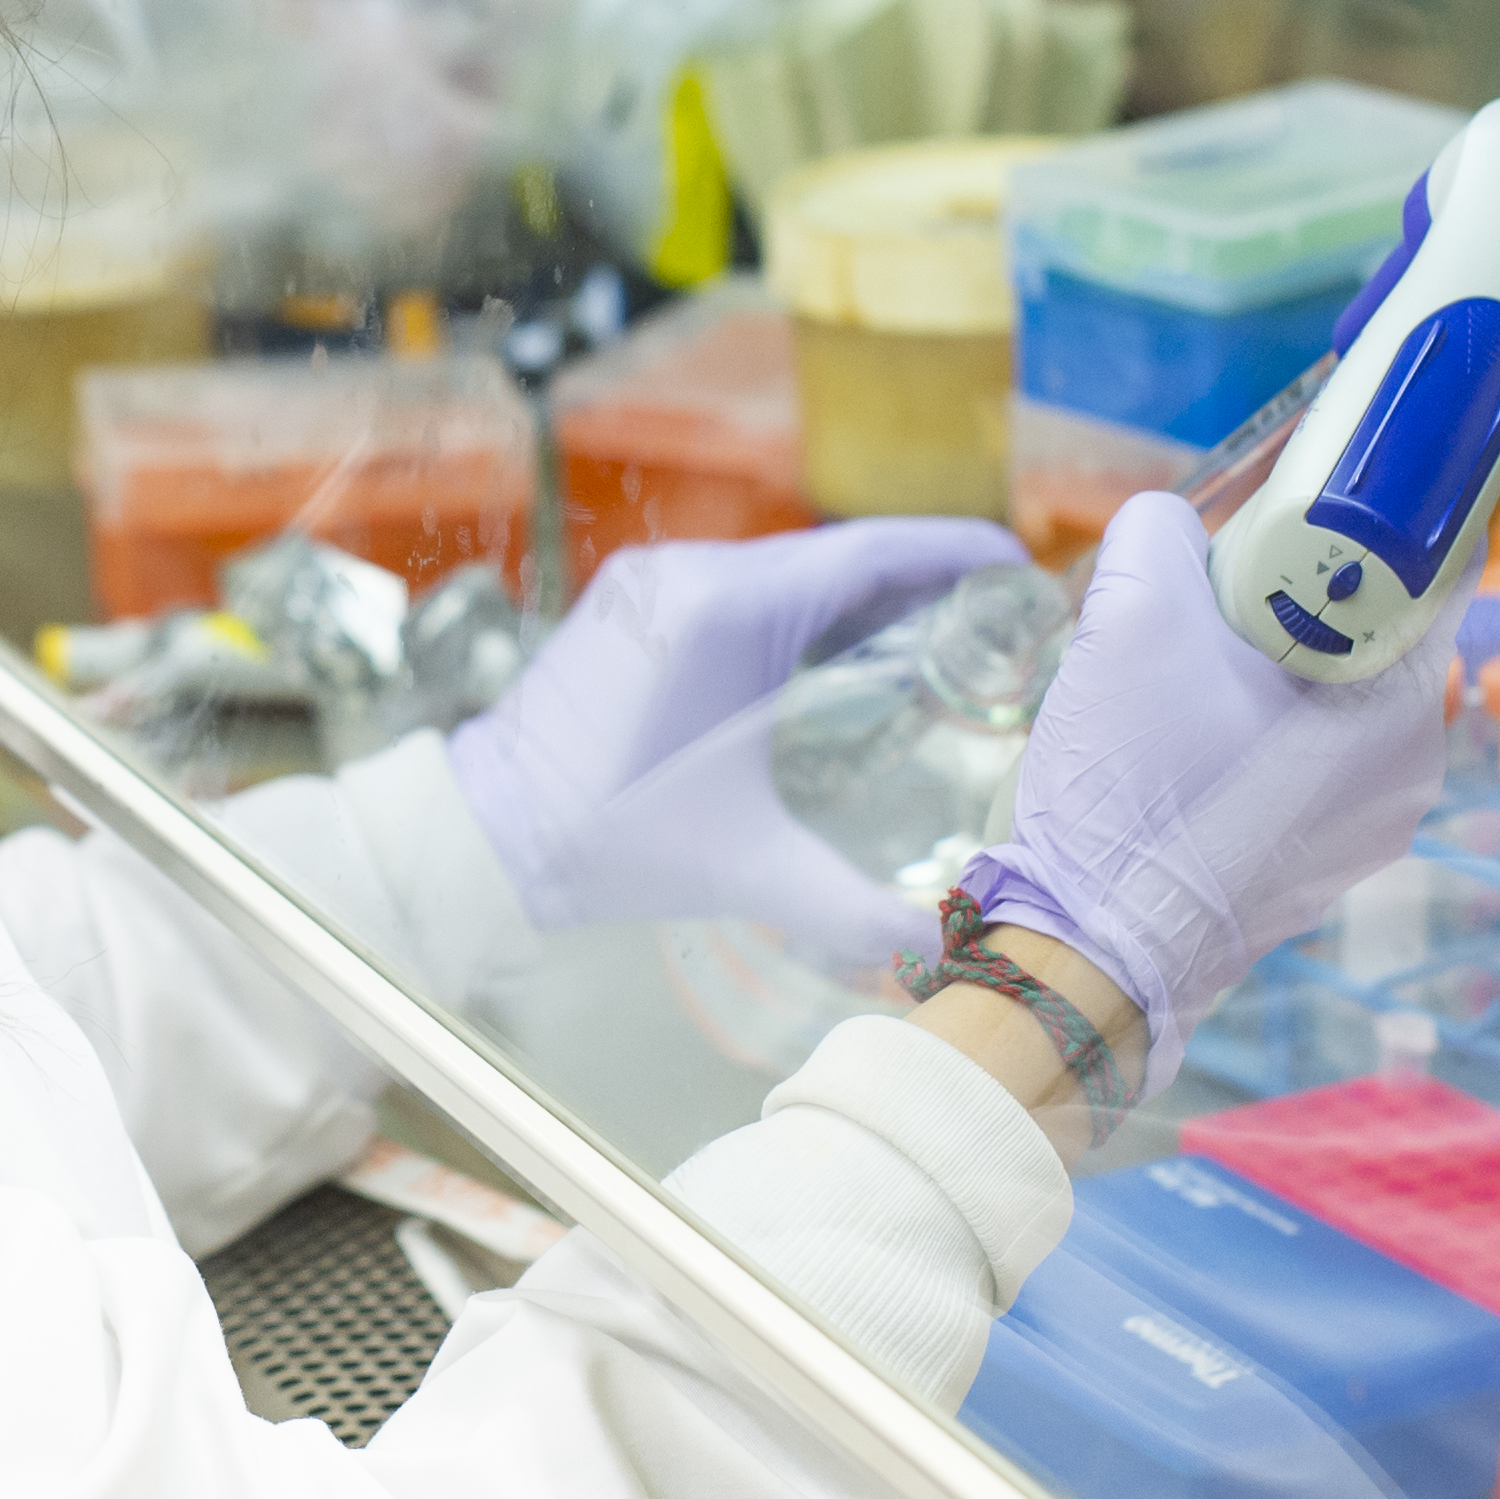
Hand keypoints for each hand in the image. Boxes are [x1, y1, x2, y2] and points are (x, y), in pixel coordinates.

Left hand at [446, 516, 1026, 954]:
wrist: (484, 834)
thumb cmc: (607, 840)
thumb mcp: (744, 868)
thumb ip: (849, 906)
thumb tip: (940, 946)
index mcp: (727, 607)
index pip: (865, 554)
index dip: (949, 552)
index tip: (1015, 562)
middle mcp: (691, 574)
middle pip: (832, 559)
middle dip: (915, 584)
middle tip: (993, 619)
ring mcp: (653, 582)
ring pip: (783, 574)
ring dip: (853, 600)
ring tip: (931, 639)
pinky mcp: (632, 605)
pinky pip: (737, 591)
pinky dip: (796, 614)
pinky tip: (836, 658)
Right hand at [959, 494, 1451, 1086]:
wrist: (1090, 948)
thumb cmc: (1134, 787)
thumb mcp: (1129, 617)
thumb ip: (1161, 533)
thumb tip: (1176, 526)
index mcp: (1402, 704)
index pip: (1435, 566)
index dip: (1375, 517)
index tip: (1306, 502)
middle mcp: (1412, 771)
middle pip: (1372, 633)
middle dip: (1298, 598)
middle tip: (1213, 592)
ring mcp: (1369, 829)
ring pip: (1332, 699)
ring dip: (1268, 669)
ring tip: (1182, 675)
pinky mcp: (1321, 868)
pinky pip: (1305, 764)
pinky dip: (1256, 733)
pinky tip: (1184, 742)